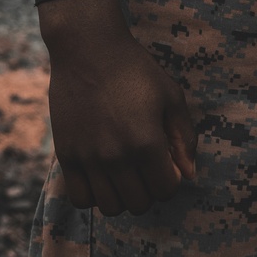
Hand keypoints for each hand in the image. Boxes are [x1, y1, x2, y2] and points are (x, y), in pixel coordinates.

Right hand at [39, 0, 196, 216]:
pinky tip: (102, 174)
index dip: (171, 179)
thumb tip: (189, 174)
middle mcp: (117, 156)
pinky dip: (95, 195)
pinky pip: (81, 199)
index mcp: (147, 141)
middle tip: (146, 167)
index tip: (166, 162)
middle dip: (149, 190)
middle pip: (139, 204)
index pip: (166, 190)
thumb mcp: (171, 95)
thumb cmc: (135, 69)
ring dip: (122, 196)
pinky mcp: (67, 156)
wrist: (88, 48)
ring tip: (125, 172)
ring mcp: (89, 158)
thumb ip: (184, 137)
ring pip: (110, 207)